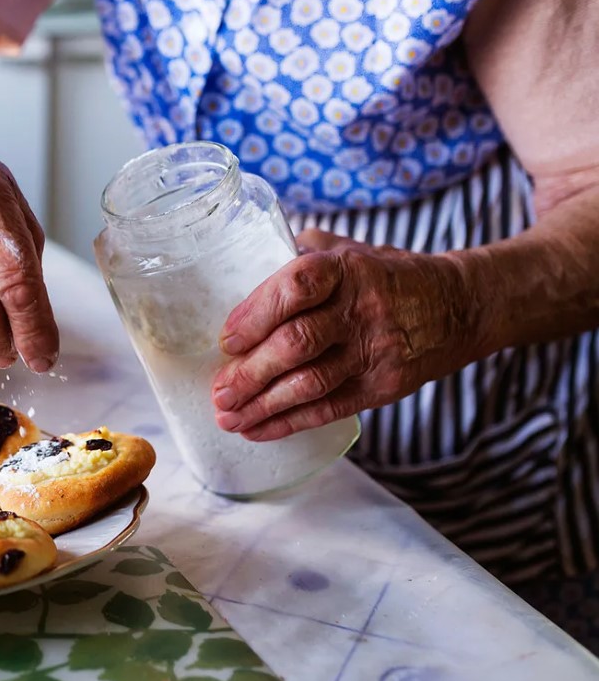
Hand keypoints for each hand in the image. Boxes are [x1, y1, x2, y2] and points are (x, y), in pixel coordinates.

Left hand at [211, 228, 480, 440]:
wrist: (460, 305)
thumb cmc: (387, 275)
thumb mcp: (349, 250)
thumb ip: (301, 256)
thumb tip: (242, 267)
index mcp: (346, 268)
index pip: (295, 288)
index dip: (255, 314)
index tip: (225, 340)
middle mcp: (361, 309)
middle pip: (297, 343)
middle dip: (251, 372)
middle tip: (219, 392)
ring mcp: (375, 350)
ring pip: (311, 383)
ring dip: (264, 405)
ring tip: (228, 417)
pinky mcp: (385, 386)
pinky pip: (331, 408)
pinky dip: (290, 422)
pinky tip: (258, 430)